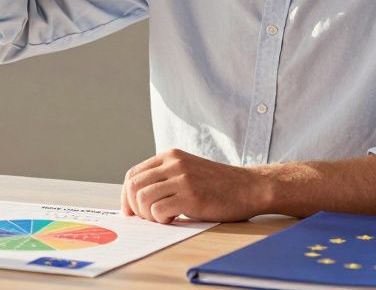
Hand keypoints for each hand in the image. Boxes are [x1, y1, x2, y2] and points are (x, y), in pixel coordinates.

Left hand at [121, 149, 269, 223]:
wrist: (249, 187)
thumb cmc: (219, 185)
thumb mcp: (188, 171)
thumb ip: (166, 178)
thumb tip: (137, 200)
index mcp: (170, 156)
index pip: (133, 174)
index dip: (126, 196)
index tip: (131, 212)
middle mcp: (173, 163)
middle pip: (134, 186)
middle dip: (134, 207)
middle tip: (146, 219)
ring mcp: (182, 178)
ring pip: (143, 198)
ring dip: (148, 214)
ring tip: (163, 218)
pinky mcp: (190, 195)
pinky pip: (158, 210)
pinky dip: (161, 219)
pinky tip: (175, 219)